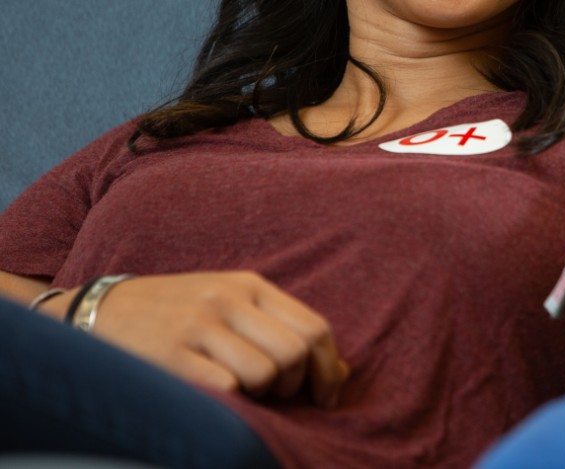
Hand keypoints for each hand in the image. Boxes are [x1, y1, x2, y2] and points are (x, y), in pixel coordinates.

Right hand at [88, 271, 347, 406]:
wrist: (99, 311)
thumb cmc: (176, 313)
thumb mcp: (231, 306)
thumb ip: (281, 331)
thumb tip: (342, 374)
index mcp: (249, 285)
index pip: (314, 328)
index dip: (329, 369)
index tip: (326, 395)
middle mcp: (228, 300)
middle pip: (296, 353)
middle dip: (298, 386)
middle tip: (280, 398)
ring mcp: (198, 326)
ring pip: (266, 373)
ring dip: (264, 397)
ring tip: (245, 395)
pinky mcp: (171, 356)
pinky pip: (228, 388)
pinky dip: (231, 401)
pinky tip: (216, 396)